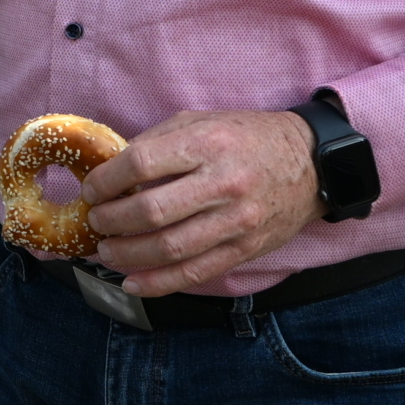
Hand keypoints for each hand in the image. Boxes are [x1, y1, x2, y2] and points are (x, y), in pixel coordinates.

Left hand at [80, 110, 320, 297]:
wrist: (311, 165)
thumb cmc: (248, 137)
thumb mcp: (202, 121)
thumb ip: (158, 142)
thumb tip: (111, 168)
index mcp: (207, 143)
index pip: (141, 164)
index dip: (107, 181)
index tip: (92, 189)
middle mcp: (222, 184)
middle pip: (150, 212)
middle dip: (111, 222)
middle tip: (96, 222)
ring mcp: (236, 221)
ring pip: (169, 249)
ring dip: (127, 255)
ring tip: (106, 251)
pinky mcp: (244, 249)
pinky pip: (194, 273)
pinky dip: (157, 283)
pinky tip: (131, 282)